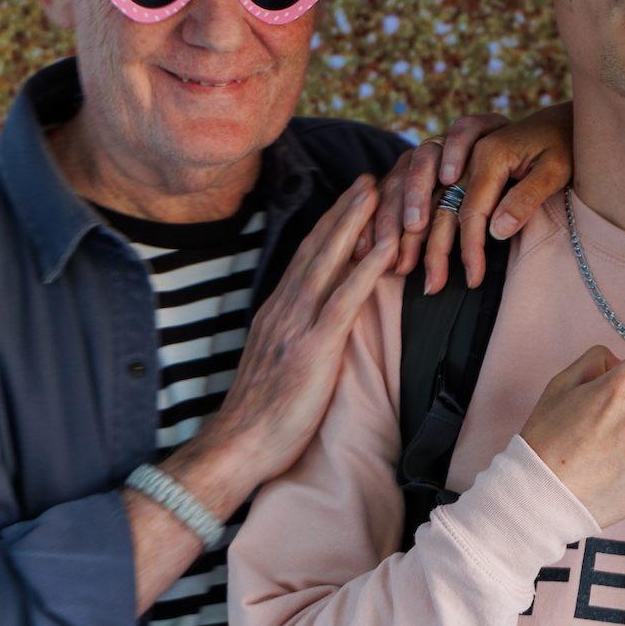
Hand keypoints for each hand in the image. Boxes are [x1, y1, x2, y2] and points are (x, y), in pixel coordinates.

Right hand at [178, 176, 396, 500]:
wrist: (238, 448)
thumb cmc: (262, 417)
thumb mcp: (278, 365)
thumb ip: (295, 337)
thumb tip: (315, 325)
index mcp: (276, 312)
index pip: (306, 257)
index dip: (329, 226)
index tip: (350, 200)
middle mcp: (283, 309)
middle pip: (317, 247)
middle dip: (344, 210)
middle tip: (371, 177)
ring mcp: (296, 325)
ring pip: (329, 261)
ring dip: (356, 223)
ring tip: (380, 192)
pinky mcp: (313, 348)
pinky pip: (344, 299)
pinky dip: (366, 268)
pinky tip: (386, 246)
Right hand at [368, 102, 573, 291]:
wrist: (557, 117)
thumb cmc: (563, 143)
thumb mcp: (556, 169)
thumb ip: (526, 197)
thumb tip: (496, 231)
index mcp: (488, 151)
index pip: (472, 208)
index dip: (470, 246)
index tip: (473, 278)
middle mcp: (462, 152)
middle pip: (439, 203)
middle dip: (430, 246)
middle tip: (430, 285)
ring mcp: (453, 157)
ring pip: (420, 196)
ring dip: (407, 232)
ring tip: (400, 267)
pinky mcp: (448, 164)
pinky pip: (416, 189)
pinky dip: (398, 212)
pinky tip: (392, 241)